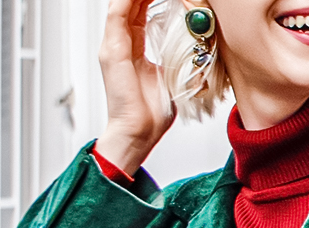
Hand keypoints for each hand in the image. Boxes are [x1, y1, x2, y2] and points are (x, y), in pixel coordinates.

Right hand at [96, 0, 175, 175]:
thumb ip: (176, 59)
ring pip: (121, 4)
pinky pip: (116, 14)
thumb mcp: (171, 77)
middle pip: (130, 4)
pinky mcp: (112, 51)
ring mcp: (113, 46)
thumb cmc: (152, 113)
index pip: (140, 12)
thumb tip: (196, 51)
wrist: (138, 133)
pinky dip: (128, 0)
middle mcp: (119, 44)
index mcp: (132, 49)